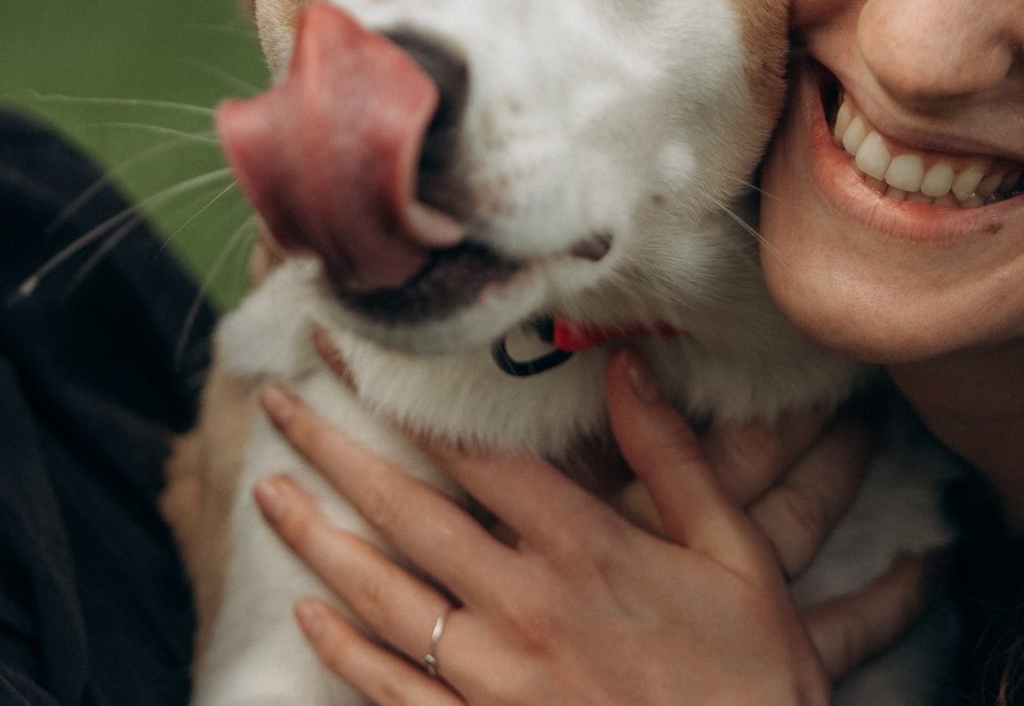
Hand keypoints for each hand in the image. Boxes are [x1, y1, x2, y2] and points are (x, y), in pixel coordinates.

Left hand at [252, 348, 935, 705]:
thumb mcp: (737, 558)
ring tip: (270, 493)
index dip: (402, 396)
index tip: (350, 352)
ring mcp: (495, 681)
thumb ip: (675, 459)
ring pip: (380, 598)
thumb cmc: (753, 678)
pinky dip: (344, 651)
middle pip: (403, 513)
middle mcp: (524, 608)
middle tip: (276, 402)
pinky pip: (392, 690)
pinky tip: (310, 616)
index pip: (471, 452)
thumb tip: (627, 365)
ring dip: (316, 541)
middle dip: (331, 452)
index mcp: (584, 550)